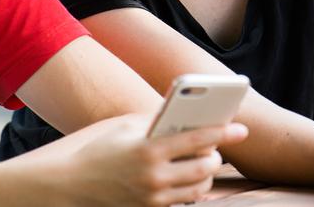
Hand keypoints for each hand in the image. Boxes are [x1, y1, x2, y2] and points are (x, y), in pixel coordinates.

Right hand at [34, 114, 247, 205]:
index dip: (223, 133)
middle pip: (204, 168)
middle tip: (216, 150)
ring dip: (207, 176)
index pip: (198, 139)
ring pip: (198, 189)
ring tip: (205, 164)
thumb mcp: (125, 128)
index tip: (243, 129)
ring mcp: (152, 198)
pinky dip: (191, 190)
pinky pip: (182, 202)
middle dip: (216, 157)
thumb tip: (186, 116)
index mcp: (149, 149)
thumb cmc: (99, 150)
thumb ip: (157, 122)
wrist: (70, 185)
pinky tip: (191, 179)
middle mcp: (154, 176)